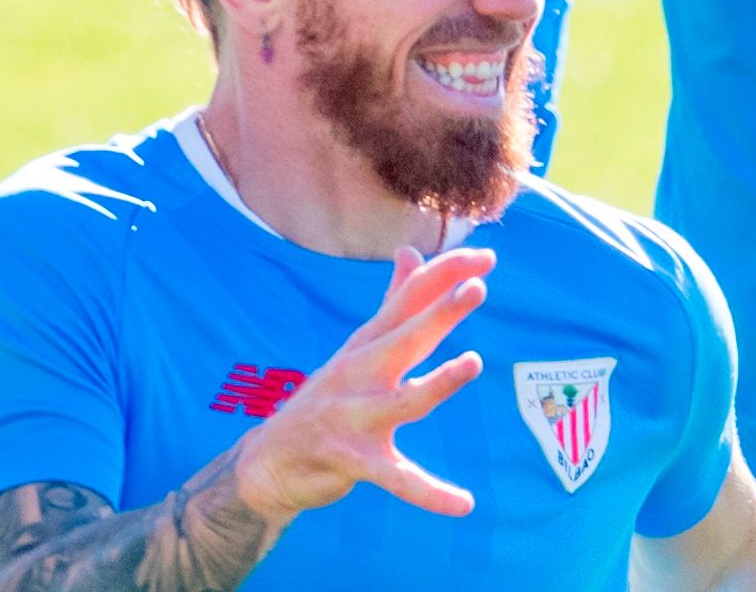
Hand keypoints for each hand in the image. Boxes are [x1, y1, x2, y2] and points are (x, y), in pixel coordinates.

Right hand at [234, 245, 492, 521]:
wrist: (269, 461)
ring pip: (403, 401)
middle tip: (477, 288)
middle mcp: (359, 373)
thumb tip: (410, 252)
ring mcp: (354, 418)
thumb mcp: (359, 347)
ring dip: (437, 383)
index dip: (445, 276)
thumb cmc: (327, 398)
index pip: (408, 299)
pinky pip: (398, 479)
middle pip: (405, 338)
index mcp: (367, 344)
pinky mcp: (353, 462)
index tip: (486, 257)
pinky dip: (429, 493)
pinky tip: (464, 503)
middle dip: (439, 313)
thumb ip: (392, 302)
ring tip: (473, 363)